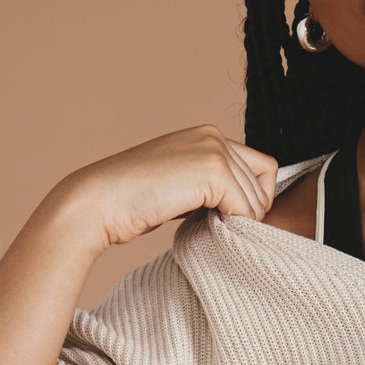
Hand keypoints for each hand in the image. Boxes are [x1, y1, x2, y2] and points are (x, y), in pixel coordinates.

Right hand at [57, 123, 278, 252]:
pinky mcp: (213, 170)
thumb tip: (244, 211)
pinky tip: (206, 228)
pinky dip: (234, 225)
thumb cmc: (132, 205)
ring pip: (259, 199)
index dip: (251, 198)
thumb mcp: (179, 188)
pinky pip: (248, 210)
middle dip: (249, 212)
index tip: (228, 218)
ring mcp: (214, 150)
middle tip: (219, 228)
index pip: (259, 168)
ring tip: (208, 228)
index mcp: (206, 136)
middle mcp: (213, 136)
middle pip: (265, 183)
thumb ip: (209, 189)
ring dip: (241, 222)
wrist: (99, 203)